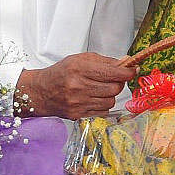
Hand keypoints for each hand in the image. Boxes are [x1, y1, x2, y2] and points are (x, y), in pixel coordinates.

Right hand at [17, 53, 136, 118]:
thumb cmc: (61, 73)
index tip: (133, 70)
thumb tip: (126, 63)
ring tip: (101, 89)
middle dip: (118, 83)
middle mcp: (79, 86)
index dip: (127, 72)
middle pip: (114, 88)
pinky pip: (103, 111)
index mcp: (80, 68)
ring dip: (111, 94)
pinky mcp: (78, 114)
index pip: (113, 72)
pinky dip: (103, 104)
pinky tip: (95, 98)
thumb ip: (105, 61)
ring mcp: (78, 102)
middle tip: (114, 79)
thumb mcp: (80, 59)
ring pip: (110, 101)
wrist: (41, 91)